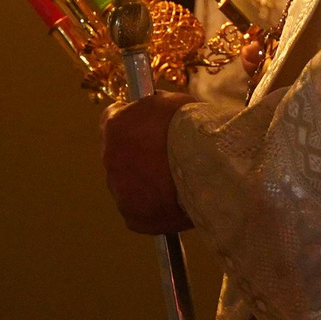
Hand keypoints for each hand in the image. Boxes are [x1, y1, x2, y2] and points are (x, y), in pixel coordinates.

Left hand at [100, 92, 193, 233]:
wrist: (211, 166)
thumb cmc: (195, 128)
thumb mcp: (172, 102)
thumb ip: (155, 106)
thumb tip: (153, 106)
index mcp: (115, 126)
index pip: (111, 121)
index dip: (129, 123)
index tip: (143, 128)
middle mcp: (110, 158)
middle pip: (118, 156)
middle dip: (137, 156)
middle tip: (163, 158)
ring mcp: (119, 191)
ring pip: (127, 186)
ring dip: (143, 182)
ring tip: (174, 182)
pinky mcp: (133, 217)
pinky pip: (138, 211)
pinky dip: (152, 207)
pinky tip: (174, 201)